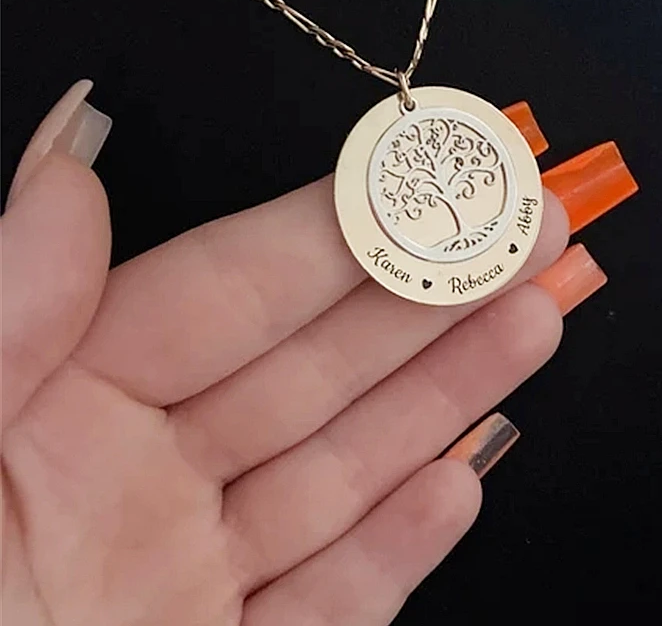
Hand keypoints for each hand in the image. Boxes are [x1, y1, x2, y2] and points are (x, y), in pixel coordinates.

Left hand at [2, 80, 576, 624]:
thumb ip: (9, 315)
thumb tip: (64, 161)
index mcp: (57, 415)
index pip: (225, 292)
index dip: (331, 233)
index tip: (418, 183)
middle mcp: (137, 485)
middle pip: (312, 368)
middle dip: (425, 297)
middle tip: (517, 236)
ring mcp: (192, 581)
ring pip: (342, 467)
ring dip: (443, 397)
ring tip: (527, 319)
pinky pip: (333, 597)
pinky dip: (399, 542)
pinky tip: (460, 478)